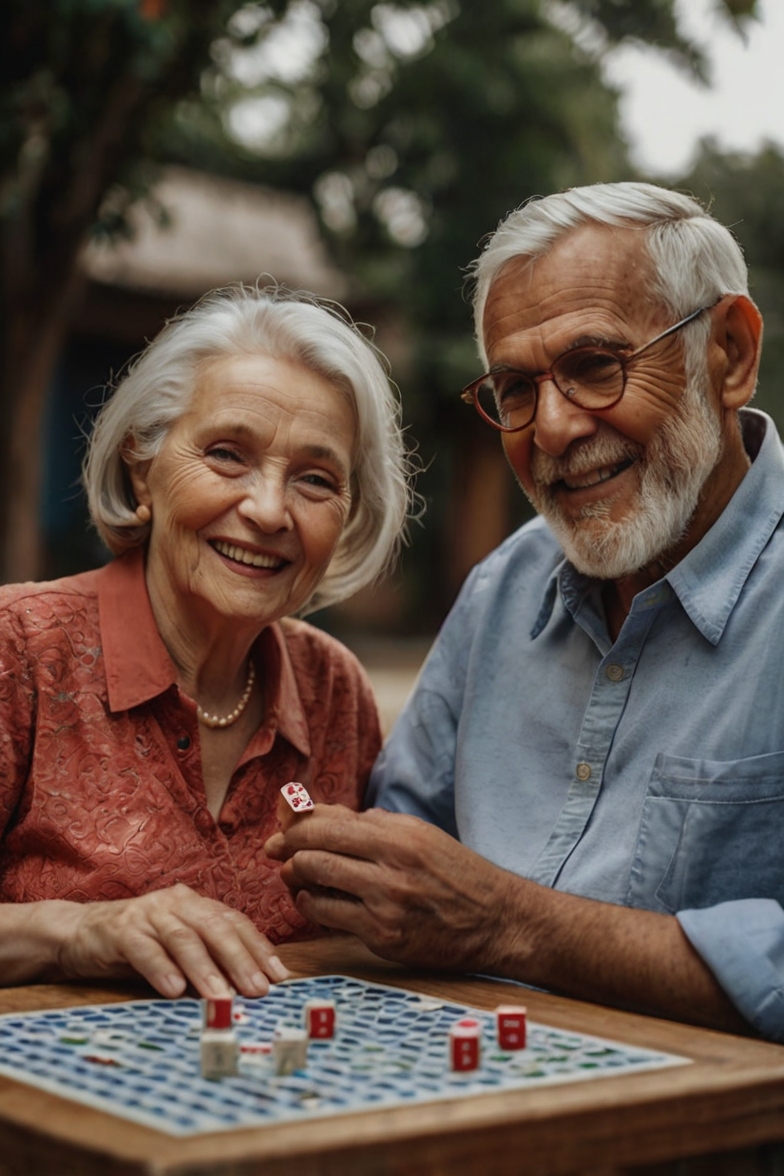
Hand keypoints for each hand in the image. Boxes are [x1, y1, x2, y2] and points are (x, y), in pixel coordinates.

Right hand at [53, 884, 288, 998]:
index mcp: (196, 905)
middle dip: (239, 960)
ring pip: (183, 938)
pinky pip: (144, 949)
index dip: (258, 948)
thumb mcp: (179, 949)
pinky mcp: (121, 930)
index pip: (235, 922)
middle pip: (215, 927)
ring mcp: (148, 913)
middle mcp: (177, 903)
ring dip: (205, 969)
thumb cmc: (141, 945)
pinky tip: (174, 989)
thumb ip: (209, 961)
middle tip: (257, 990)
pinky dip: (161, 968)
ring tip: (221, 997)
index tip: (279, 977)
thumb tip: (248, 990)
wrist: (82, 932)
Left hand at [264, 805, 519, 972]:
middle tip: (278, 854)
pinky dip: (313, 906)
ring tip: (296, 877)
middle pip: (314, 851)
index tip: (279, 831)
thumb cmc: (455, 873)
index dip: (294, 826)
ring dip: (296, 879)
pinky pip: (329, 917)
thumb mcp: (419, 835)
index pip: (328, 823)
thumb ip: (370, 824)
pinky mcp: (385, 936)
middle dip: (287, 851)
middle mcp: (392, 866)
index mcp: (399, 834)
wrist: (497, 919)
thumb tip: (318, 813)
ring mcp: (387, 904)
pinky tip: (316, 902)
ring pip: (316, 883)